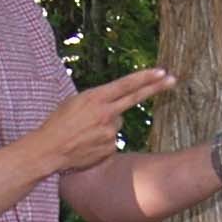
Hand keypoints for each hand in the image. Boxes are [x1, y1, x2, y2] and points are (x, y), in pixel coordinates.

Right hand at [31, 68, 172, 173]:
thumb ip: (97, 101)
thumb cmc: (58, 123)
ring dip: (105, 126)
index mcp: (95, 98)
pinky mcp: (110, 148)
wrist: (48, 150)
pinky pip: (111, 141)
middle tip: (172, 79)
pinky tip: (87, 144)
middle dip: (156, 88)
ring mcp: (110, 132)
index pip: (126, 85)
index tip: (161, 71)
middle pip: (135, 98)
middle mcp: (106, 113)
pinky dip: (102, 142)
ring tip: (85, 132)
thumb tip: (116, 107)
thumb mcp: (74, 103)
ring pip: (117, 124)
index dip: (145, 77)